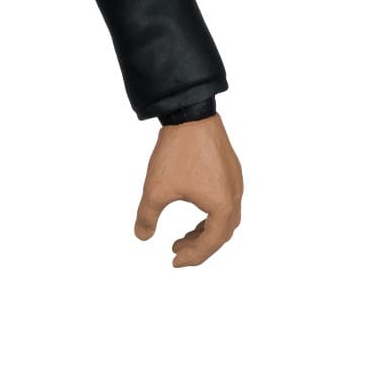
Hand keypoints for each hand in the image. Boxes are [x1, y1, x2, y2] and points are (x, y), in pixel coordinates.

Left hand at [134, 113, 242, 267]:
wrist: (190, 114)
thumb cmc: (177, 152)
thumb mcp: (156, 189)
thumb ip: (147, 217)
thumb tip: (142, 236)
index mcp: (222, 206)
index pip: (210, 243)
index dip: (193, 257)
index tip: (174, 263)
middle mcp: (235, 195)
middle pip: (222, 233)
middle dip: (199, 247)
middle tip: (177, 252)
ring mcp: (235, 181)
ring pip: (225, 218)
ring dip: (205, 231)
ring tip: (182, 238)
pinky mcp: (231, 170)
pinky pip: (225, 201)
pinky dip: (210, 214)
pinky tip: (194, 211)